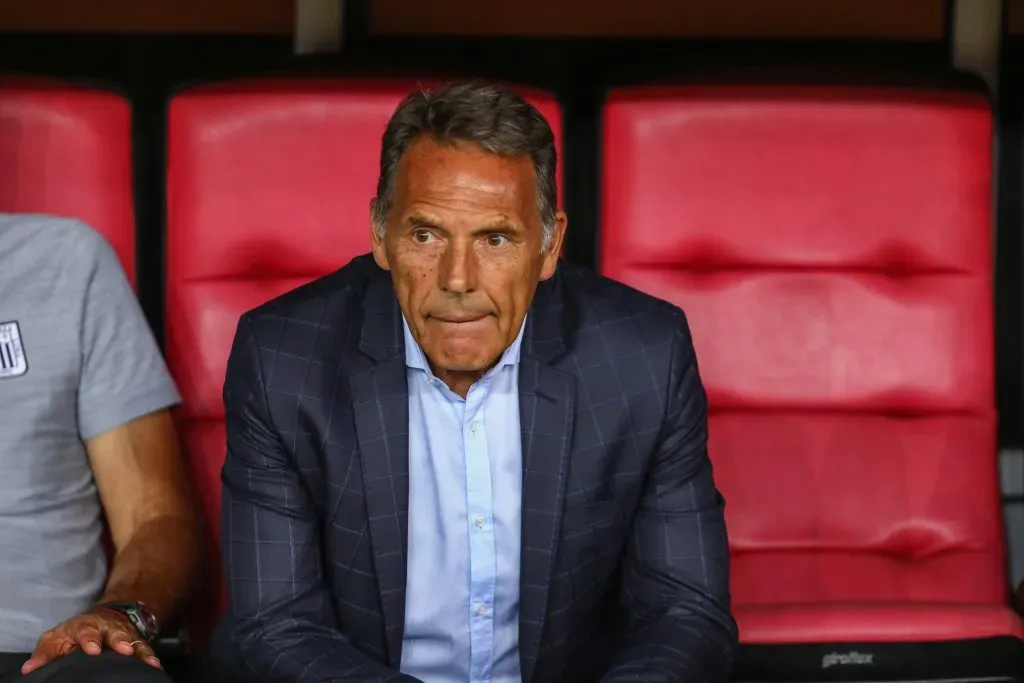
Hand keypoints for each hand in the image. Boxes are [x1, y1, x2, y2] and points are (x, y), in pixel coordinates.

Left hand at [21, 608, 160, 673]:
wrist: (105, 615)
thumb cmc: (76, 632)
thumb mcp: (57, 638)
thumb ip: (45, 652)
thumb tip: (29, 669)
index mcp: (86, 627)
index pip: (87, 632)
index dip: (90, 640)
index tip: (93, 650)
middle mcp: (108, 629)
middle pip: (115, 633)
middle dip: (121, 641)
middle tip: (125, 650)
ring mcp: (124, 634)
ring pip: (134, 641)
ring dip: (140, 650)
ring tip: (148, 661)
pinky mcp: (136, 642)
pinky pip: (145, 648)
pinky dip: (151, 656)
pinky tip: (155, 665)